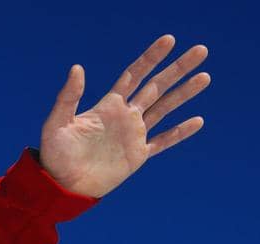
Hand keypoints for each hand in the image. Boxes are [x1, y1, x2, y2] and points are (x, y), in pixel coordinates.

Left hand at [38, 35, 208, 198]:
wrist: (62, 186)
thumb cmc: (55, 155)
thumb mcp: (57, 123)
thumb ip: (68, 97)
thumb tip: (77, 67)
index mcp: (108, 105)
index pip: (135, 74)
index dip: (151, 57)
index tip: (169, 40)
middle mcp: (125, 116)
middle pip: (156, 86)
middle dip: (177, 69)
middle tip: (201, 50)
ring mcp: (133, 135)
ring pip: (165, 109)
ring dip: (184, 93)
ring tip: (205, 76)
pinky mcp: (137, 155)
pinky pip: (163, 141)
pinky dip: (179, 132)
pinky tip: (198, 121)